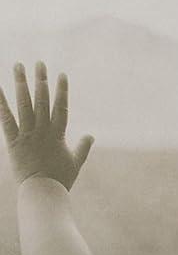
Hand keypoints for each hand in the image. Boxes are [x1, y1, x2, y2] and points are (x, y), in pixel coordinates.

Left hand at [0, 62, 93, 188]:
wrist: (43, 192)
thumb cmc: (61, 180)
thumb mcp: (75, 163)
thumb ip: (83, 148)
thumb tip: (91, 136)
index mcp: (58, 135)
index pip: (61, 107)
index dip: (61, 90)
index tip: (61, 75)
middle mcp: (43, 130)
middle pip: (42, 100)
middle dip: (41, 80)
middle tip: (39, 62)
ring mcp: (28, 134)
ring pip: (24, 103)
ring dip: (21, 83)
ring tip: (18, 66)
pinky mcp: (14, 141)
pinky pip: (6, 118)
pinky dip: (1, 102)